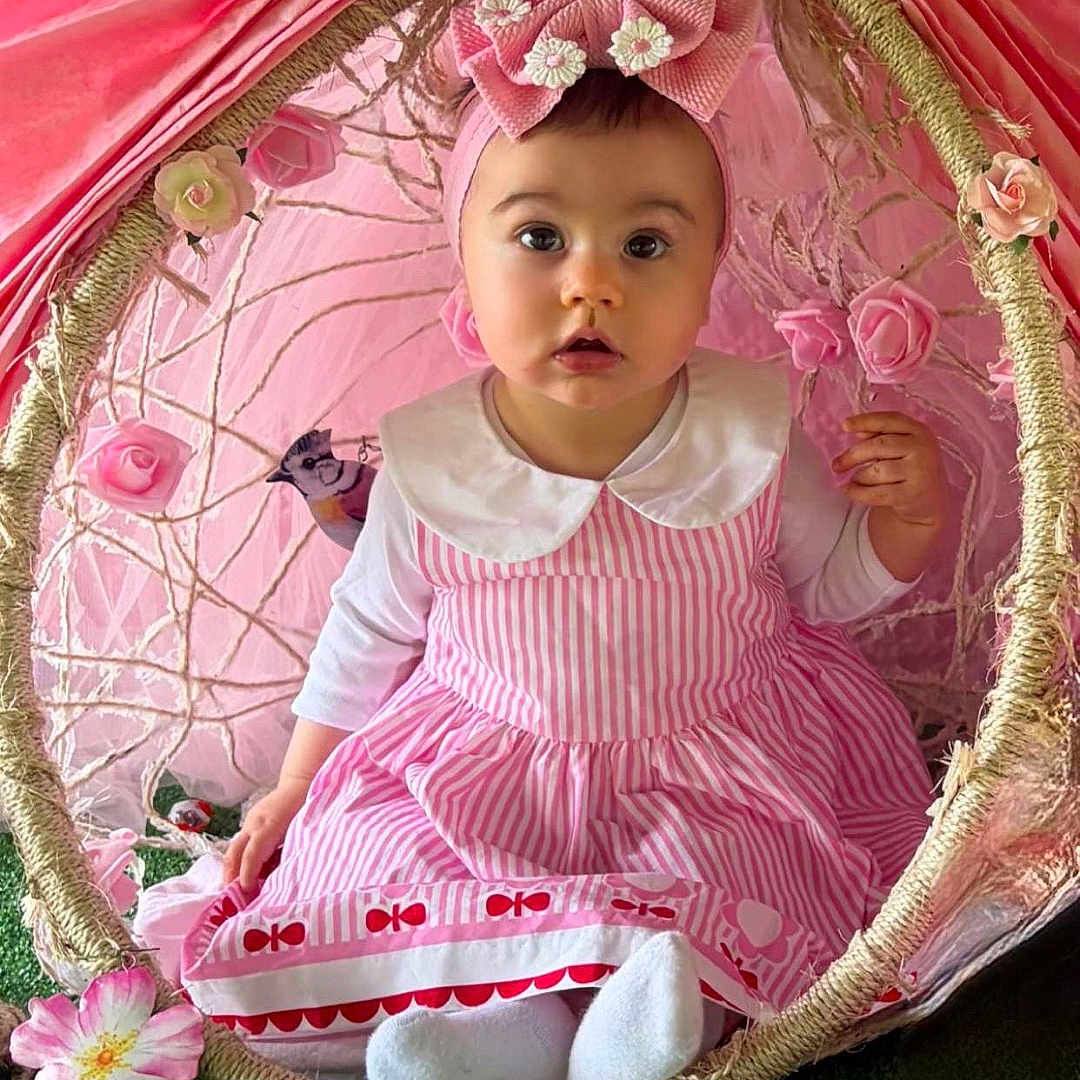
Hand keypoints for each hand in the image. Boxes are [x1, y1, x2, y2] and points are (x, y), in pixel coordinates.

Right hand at [223, 780, 307, 890]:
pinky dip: (239, 860)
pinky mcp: (251, 822)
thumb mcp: (305, 828)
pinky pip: (241, 843)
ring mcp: (250, 821)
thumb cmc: (308, 805)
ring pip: (234, 849)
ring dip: (233, 870)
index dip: (247, 875)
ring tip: (236, 892)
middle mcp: (254, 823)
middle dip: (230, 876)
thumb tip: (287, 876)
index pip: (251, 854)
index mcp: (269, 825)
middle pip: (234, 853)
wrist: (302, 781)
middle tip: (232, 899)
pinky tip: (245, 875)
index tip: (247, 892)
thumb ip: (294, 849)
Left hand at [831, 411, 946, 528]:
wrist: (928, 498)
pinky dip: (858, 492)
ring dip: (858, 477)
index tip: (844, 425)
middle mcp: (923, 448)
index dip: (865, 421)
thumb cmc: (906, 466)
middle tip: (837, 465)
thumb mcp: (898, 446)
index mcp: (918, 431)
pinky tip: (850, 490)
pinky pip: (877, 492)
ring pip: (876, 471)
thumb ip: (879, 435)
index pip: (889, 420)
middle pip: (877, 446)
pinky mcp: (912, 494)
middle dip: (852, 456)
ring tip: (855, 479)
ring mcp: (920, 471)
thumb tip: (858, 431)